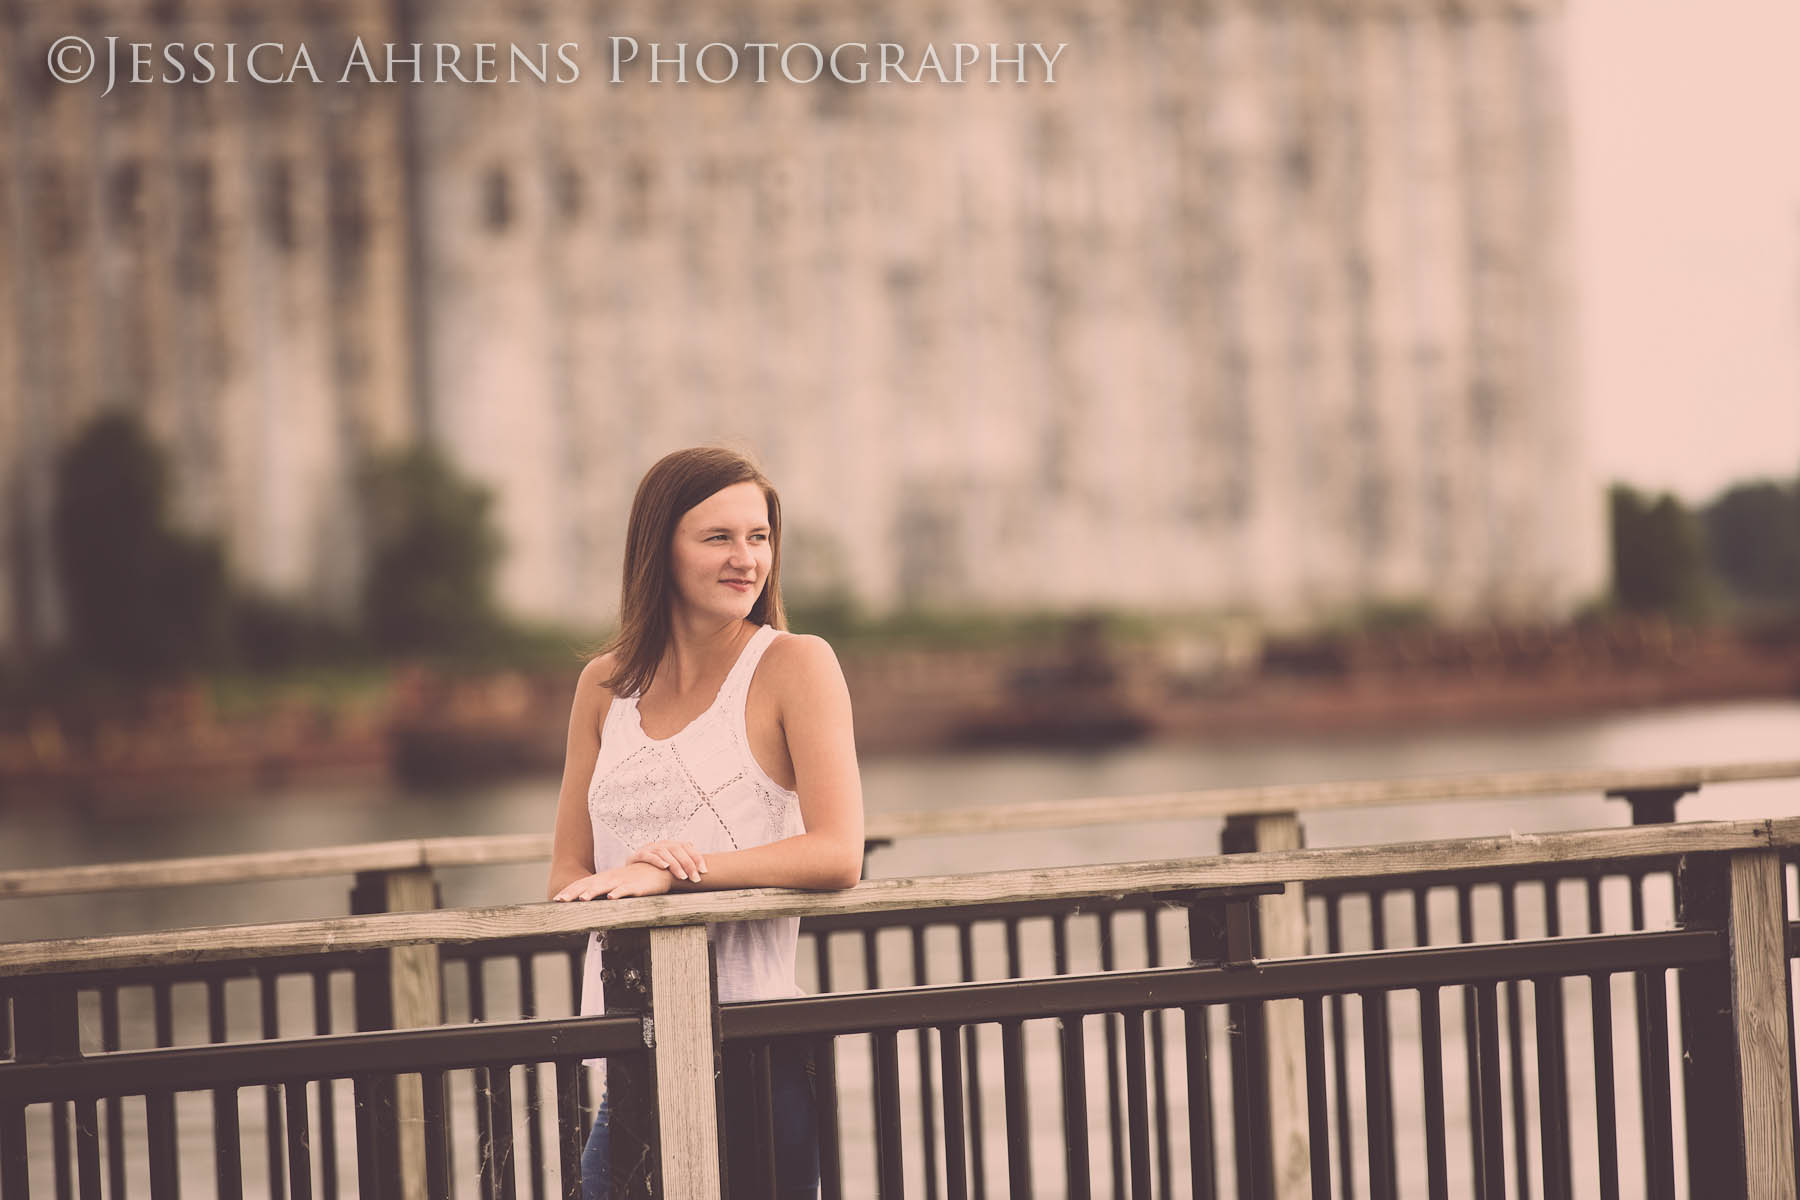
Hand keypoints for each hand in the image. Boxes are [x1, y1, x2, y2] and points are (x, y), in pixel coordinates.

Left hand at [551, 862, 674, 900]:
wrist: (657, 870)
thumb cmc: (633, 880)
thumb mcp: (614, 884)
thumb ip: (600, 890)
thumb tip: (583, 901)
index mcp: (603, 879)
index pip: (582, 884)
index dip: (569, 891)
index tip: (556, 899)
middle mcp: (610, 878)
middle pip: (589, 884)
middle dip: (574, 892)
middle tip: (560, 900)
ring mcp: (622, 882)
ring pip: (605, 886)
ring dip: (593, 892)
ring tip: (582, 899)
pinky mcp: (636, 886)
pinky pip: (626, 890)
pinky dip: (619, 893)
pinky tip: (612, 898)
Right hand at [627, 840, 707, 881]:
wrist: (631, 872)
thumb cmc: (654, 870)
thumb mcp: (670, 866)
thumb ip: (683, 864)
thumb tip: (703, 869)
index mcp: (671, 845)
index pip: (687, 846)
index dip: (697, 857)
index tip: (704, 870)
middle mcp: (661, 844)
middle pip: (677, 849)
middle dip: (688, 864)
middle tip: (695, 878)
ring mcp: (649, 848)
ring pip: (664, 852)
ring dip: (675, 865)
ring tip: (682, 877)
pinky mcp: (638, 854)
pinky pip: (648, 855)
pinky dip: (657, 860)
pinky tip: (664, 867)